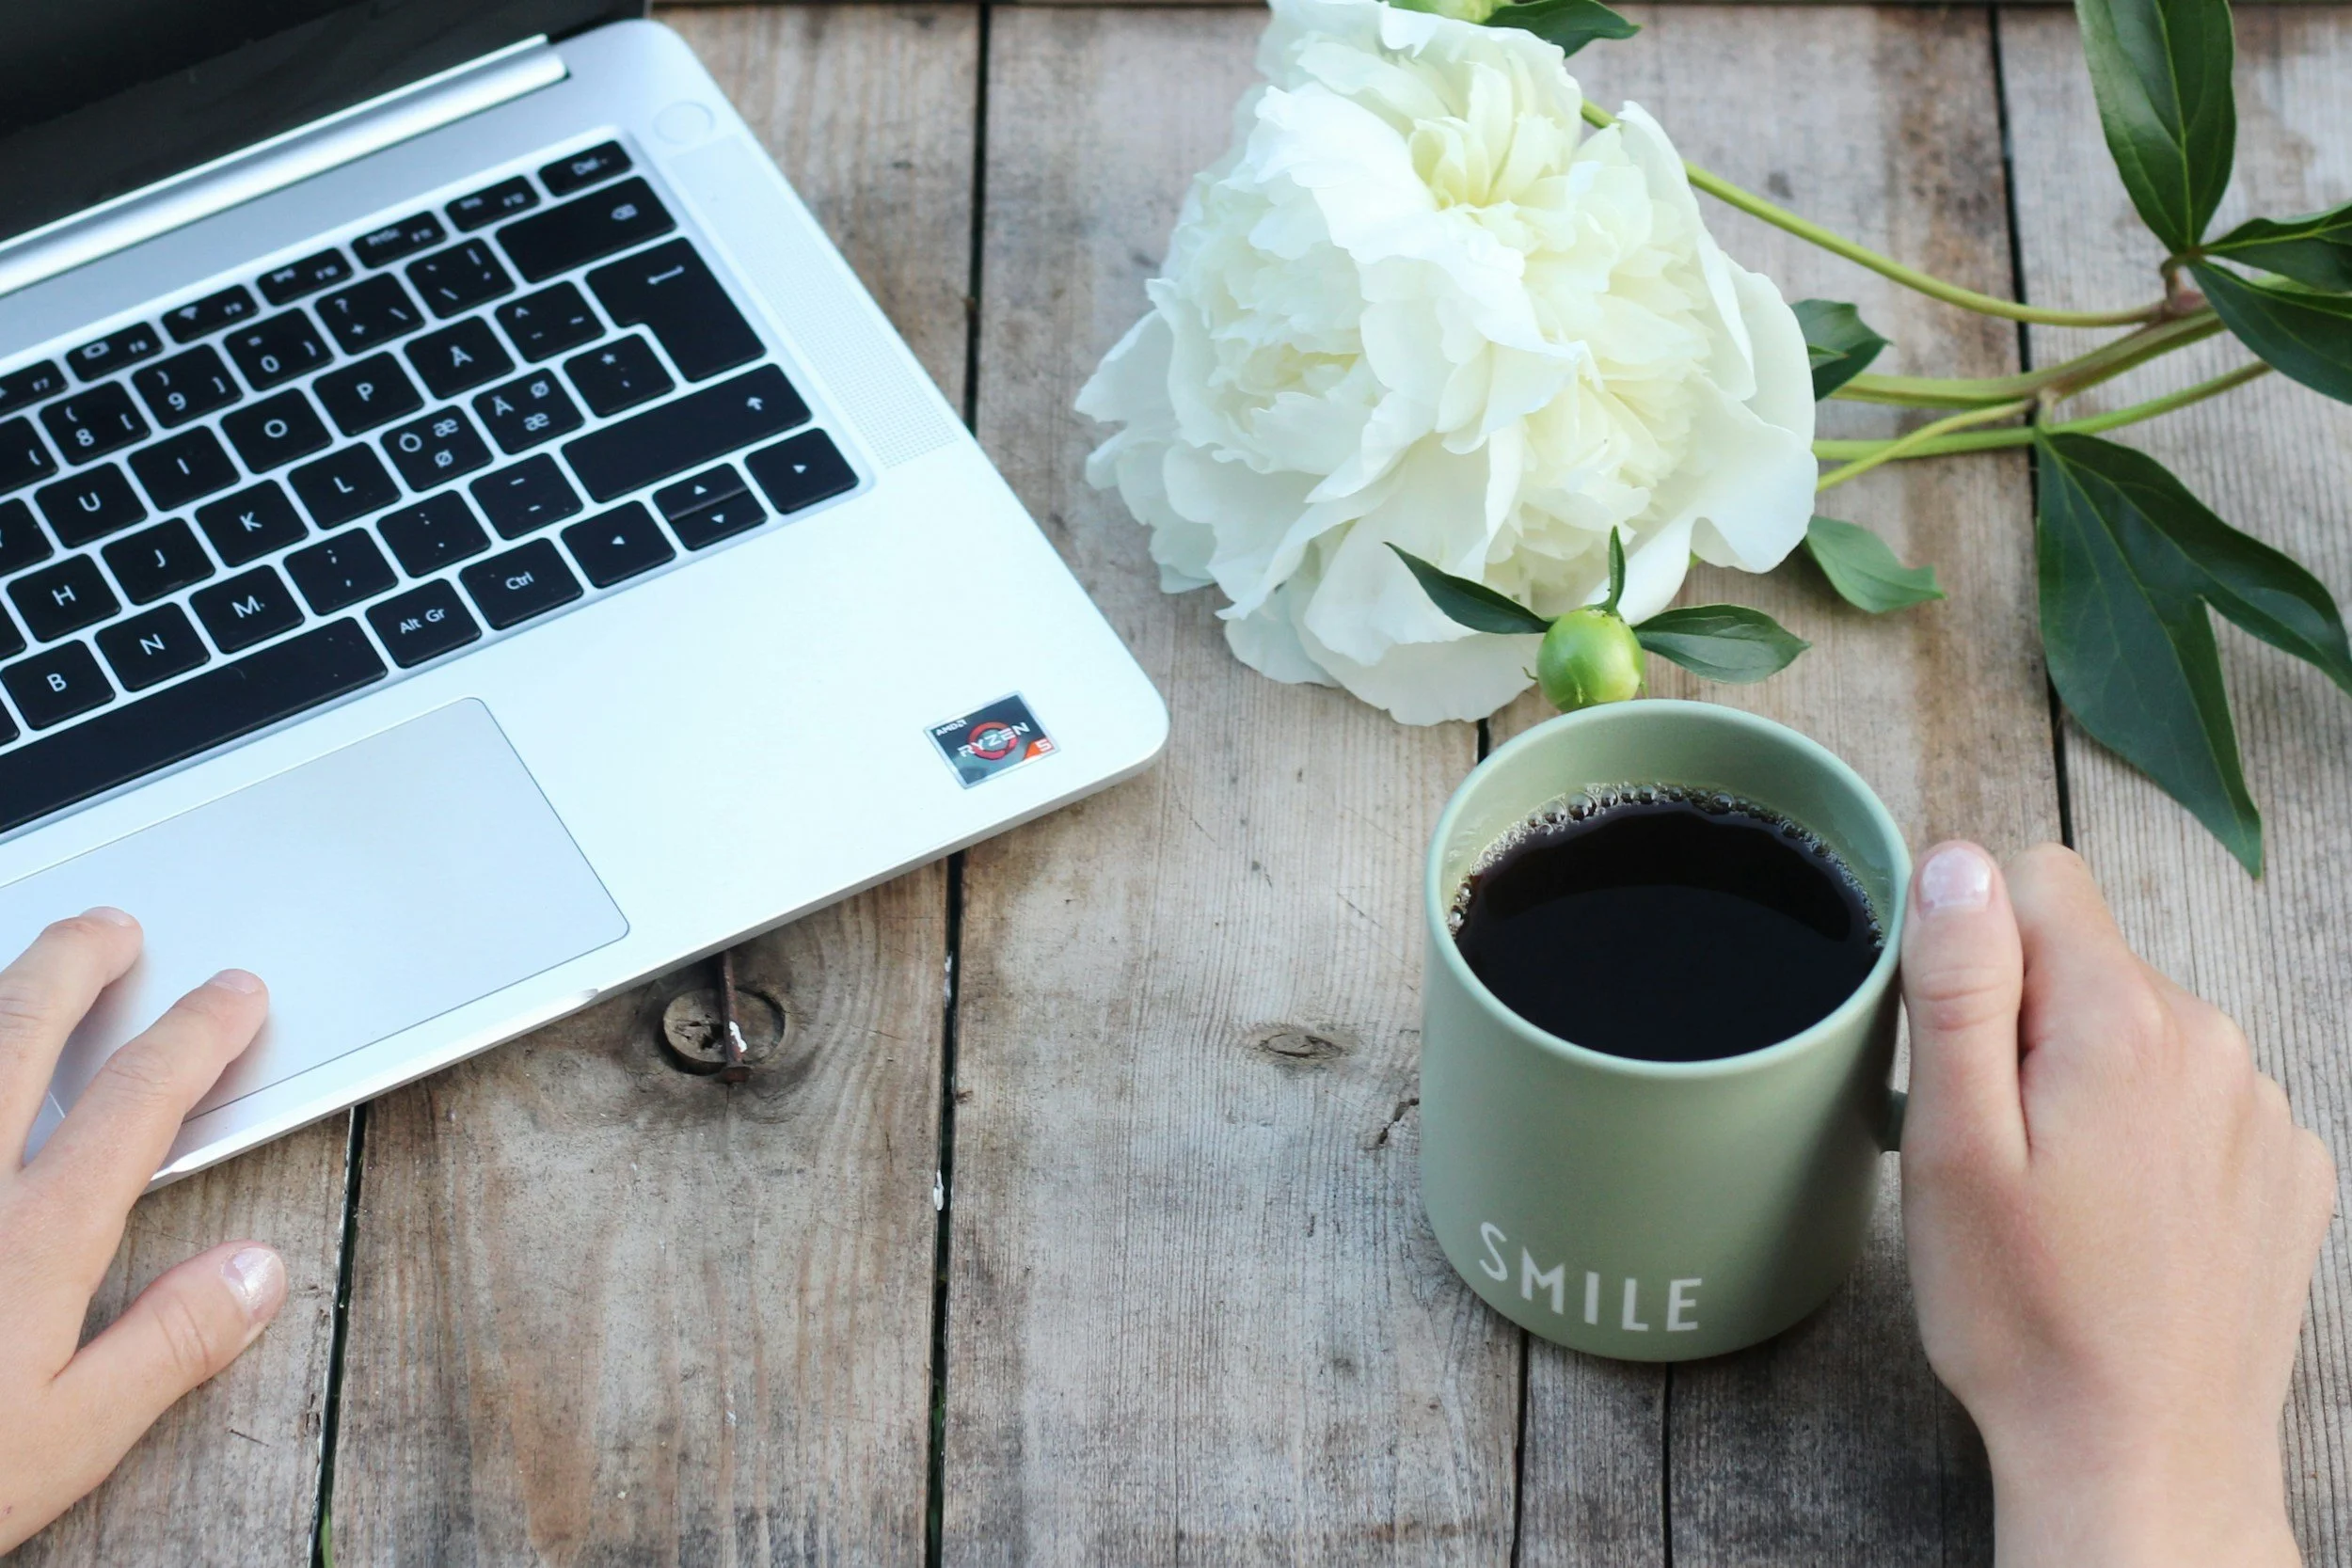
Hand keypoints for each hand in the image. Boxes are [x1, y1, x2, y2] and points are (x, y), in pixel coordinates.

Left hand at [0, 909, 282, 1552]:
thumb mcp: (62, 1444)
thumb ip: (165, 1347)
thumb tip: (256, 1271)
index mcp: (26, 1241)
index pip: (135, 1101)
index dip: (197, 1035)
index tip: (232, 998)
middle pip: (18, 1032)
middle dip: (74, 966)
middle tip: (111, 930)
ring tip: (19, 962)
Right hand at [1900, 842, 2334, 1567]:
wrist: (2145, 1460)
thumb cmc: (2029, 1319)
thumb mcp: (1953, 1147)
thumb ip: (1958, 986)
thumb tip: (1958, 864)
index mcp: (2122, 1025)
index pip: (2035, 878)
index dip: (1971, 952)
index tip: (1956, 1054)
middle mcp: (2214, 1044)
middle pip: (2088, 960)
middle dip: (2025, 1023)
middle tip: (1996, 1147)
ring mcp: (2264, 1110)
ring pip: (2141, 1029)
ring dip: (2090, 1081)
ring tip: (2059, 1196)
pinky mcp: (2289, 1169)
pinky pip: (2196, 1098)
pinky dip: (2151, 1136)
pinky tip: (2123, 1221)